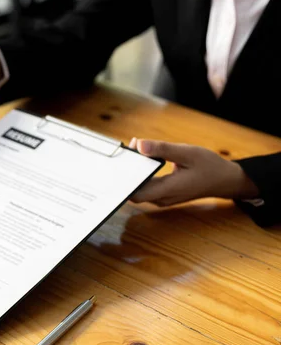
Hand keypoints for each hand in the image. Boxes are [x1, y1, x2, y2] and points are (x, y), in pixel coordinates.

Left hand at [129, 138, 258, 205]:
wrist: (224, 180)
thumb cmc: (209, 166)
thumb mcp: (188, 153)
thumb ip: (163, 149)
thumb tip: (139, 145)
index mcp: (168, 189)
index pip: (136, 193)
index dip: (124, 181)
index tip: (120, 162)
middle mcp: (162, 198)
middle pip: (134, 191)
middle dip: (127, 173)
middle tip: (126, 152)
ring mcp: (162, 199)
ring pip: (140, 190)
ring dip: (134, 173)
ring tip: (132, 153)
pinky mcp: (163, 195)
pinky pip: (147, 188)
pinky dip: (142, 175)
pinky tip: (141, 159)